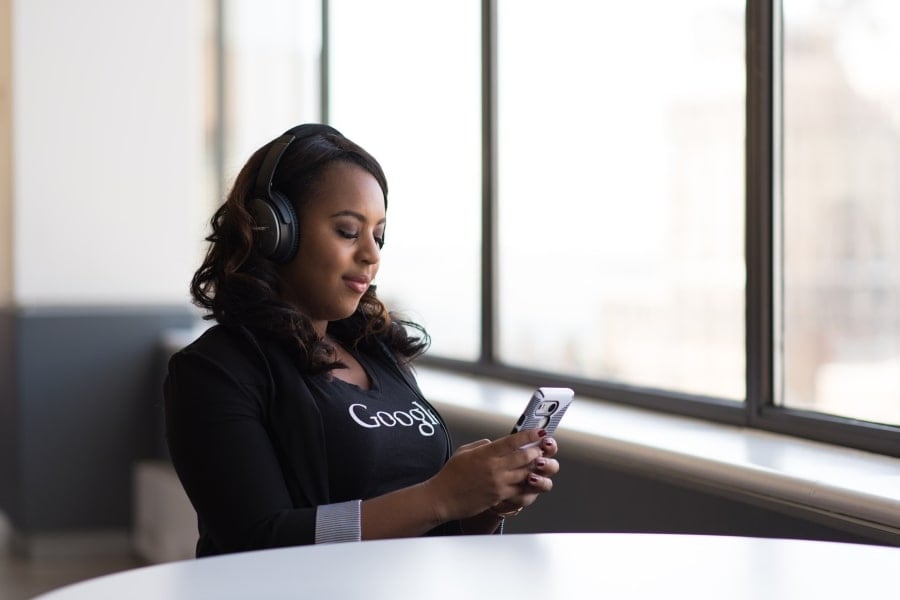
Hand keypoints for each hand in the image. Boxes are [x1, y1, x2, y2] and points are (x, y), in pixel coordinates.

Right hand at [423, 428, 559, 522]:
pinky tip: (529, 480)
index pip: (512, 441)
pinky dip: (527, 484)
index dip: (529, 435)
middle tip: (541, 447)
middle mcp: (494, 468)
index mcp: (485, 453)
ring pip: (525, 474)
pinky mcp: (499, 497)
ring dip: (534, 468)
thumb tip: (495, 442)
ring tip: (538, 463)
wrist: (442, 498)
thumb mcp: (464, 452)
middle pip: (524, 457)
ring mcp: (498, 484)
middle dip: (536, 451)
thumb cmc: (450, 475)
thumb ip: (482, 445)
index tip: (539, 431)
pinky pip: (520, 490)